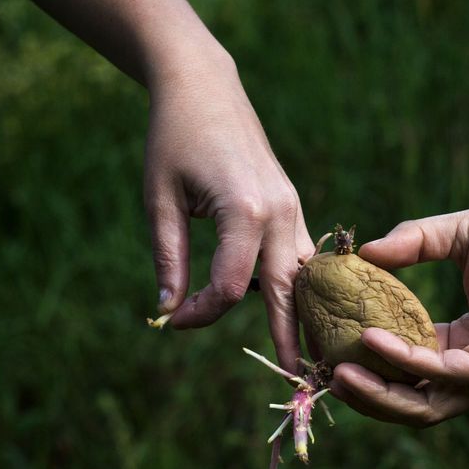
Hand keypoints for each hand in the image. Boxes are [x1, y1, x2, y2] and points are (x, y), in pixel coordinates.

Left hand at [144, 51, 312, 369]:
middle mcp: (280, 212)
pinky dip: (302, 286)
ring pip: (306, 275)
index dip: (201, 313)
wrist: (204, 86)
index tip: (173, 318)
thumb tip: (168, 310)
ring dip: (306, 315)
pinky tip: (301, 312)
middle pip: (288, 291)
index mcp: (245, 211)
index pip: (230, 287)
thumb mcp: (159, 199)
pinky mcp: (293, 205)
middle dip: (290, 338)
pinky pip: (305, 256)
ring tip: (309, 356)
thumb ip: (169, 257)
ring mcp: (293, 208)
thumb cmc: (172, 139)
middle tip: (296, 382)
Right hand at [329, 207, 468, 424]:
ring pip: (423, 405)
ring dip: (377, 393)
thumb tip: (365, 249)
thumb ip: (415, 242)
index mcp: (460, 342)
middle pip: (407, 398)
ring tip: (339, 369)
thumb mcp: (462, 235)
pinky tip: (373, 340)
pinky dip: (406, 363)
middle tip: (324, 369)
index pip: (402, 365)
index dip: (363, 358)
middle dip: (363, 392)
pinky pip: (446, 376)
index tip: (326, 338)